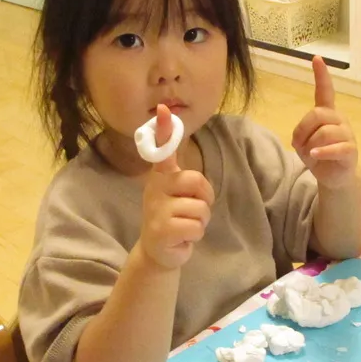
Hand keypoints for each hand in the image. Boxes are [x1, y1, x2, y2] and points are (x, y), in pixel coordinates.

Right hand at [139, 104, 214, 269]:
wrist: (158, 251)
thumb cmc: (173, 216)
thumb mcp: (176, 193)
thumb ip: (181, 174)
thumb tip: (182, 153)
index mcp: (161, 176)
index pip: (163, 149)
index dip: (164, 130)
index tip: (165, 109)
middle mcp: (155, 188)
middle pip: (197, 181)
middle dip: (205, 198)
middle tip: (193, 209)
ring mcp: (156, 210)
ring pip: (200, 208)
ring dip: (200, 221)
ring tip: (185, 226)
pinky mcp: (162, 230)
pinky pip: (196, 226)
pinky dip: (196, 235)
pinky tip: (182, 237)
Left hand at [291, 56, 358, 189]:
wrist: (335, 177)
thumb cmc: (320, 155)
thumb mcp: (304, 143)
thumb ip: (302, 134)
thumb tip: (305, 139)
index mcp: (328, 114)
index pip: (325, 91)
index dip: (321, 76)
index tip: (317, 58)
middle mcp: (339, 119)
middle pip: (317, 114)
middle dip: (303, 130)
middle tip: (299, 145)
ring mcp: (347, 134)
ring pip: (324, 132)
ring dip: (310, 145)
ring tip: (311, 155)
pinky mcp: (351, 150)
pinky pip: (336, 148)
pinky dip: (322, 152)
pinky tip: (315, 155)